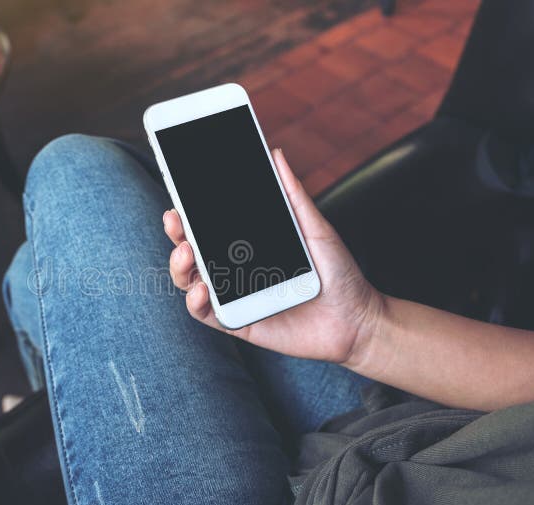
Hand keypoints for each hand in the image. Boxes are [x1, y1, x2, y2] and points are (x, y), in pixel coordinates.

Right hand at [164, 148, 383, 364]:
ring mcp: (235, 296)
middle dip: (177, 233)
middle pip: (192, 249)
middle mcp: (236, 268)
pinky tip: (201, 290)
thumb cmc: (338, 273)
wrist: (358, 319)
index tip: (179, 195)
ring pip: (191, 280)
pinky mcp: (238, 322)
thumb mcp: (316, 227)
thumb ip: (292, 195)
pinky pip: (207, 314)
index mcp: (248, 244)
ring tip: (187, 253)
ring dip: (180, 265)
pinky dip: (196, 302)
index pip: (210, 225)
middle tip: (175, 219)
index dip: (189, 212)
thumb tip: (275, 154)